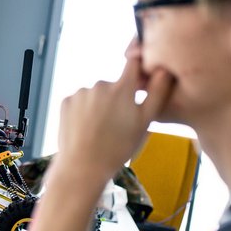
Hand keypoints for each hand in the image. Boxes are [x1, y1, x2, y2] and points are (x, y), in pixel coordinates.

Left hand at [51, 44, 173, 181]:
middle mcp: (100, 84)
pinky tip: (86, 129)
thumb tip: (165, 69)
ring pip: (95, 95)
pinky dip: (83, 112)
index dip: (137, 69)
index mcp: (122, 88)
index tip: (138, 79)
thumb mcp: (145, 122)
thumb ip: (157, 93)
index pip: (133, 63)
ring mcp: (81, 93)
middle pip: (113, 85)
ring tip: (100, 130)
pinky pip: (79, 102)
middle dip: (116, 99)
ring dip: (99, 106)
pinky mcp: (66, 102)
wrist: (83, 166)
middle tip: (117, 124)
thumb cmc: (119, 147)